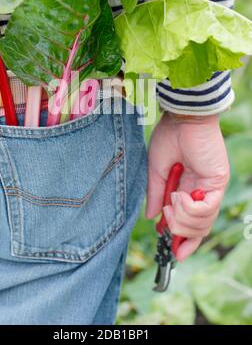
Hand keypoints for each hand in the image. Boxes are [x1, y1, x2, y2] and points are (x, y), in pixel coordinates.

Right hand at [146, 112, 229, 260]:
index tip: (174, 253)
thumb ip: (156, 195)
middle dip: (179, 230)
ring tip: (172, 200)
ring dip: (182, 218)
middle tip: (165, 214)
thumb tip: (152, 218)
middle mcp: (202, 191)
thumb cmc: (169, 137)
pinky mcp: (218, 182)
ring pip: (203, 223)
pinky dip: (190, 208)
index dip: (184, 241)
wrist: (182, 117)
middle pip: (198, 229)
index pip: (192, 222)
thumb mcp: (156, 171)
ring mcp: (212, 188)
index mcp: (188, 188)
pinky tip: (180, 196)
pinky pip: (207, 209)